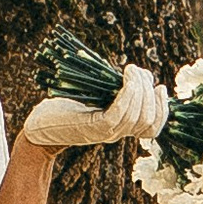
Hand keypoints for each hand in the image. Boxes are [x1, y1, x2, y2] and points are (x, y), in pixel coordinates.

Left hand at [18, 64, 170, 153]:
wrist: (39, 129)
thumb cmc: (64, 109)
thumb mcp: (95, 98)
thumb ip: (115, 91)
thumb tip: (139, 75)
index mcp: (120, 128)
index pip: (153, 127)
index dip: (163, 108)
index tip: (160, 86)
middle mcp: (116, 133)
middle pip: (148, 118)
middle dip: (149, 92)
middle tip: (137, 71)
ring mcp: (107, 133)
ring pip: (137, 115)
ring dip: (139, 88)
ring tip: (131, 70)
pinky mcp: (95, 127)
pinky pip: (120, 112)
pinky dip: (128, 93)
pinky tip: (126, 77)